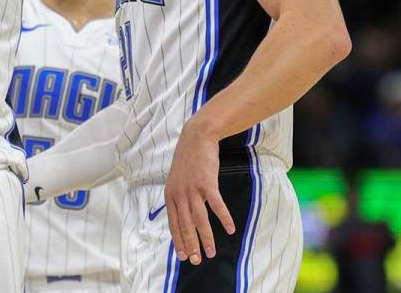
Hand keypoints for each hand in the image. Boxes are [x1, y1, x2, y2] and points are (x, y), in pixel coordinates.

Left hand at [164, 117, 234, 264]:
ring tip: (211, 253)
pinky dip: (224, 218)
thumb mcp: (177, 181)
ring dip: (206, 238)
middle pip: (185, 225)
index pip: (173, 224)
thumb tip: (184, 217)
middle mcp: (179, 195)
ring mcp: (192, 190)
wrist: (196, 139)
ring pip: (199, 220)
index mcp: (170, 196)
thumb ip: (179, 199)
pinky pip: (216, 205)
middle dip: (191, 245)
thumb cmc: (188, 161)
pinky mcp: (207, 183)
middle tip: (196, 261)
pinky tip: (230, 230)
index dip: (178, 241)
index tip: (183, 256)